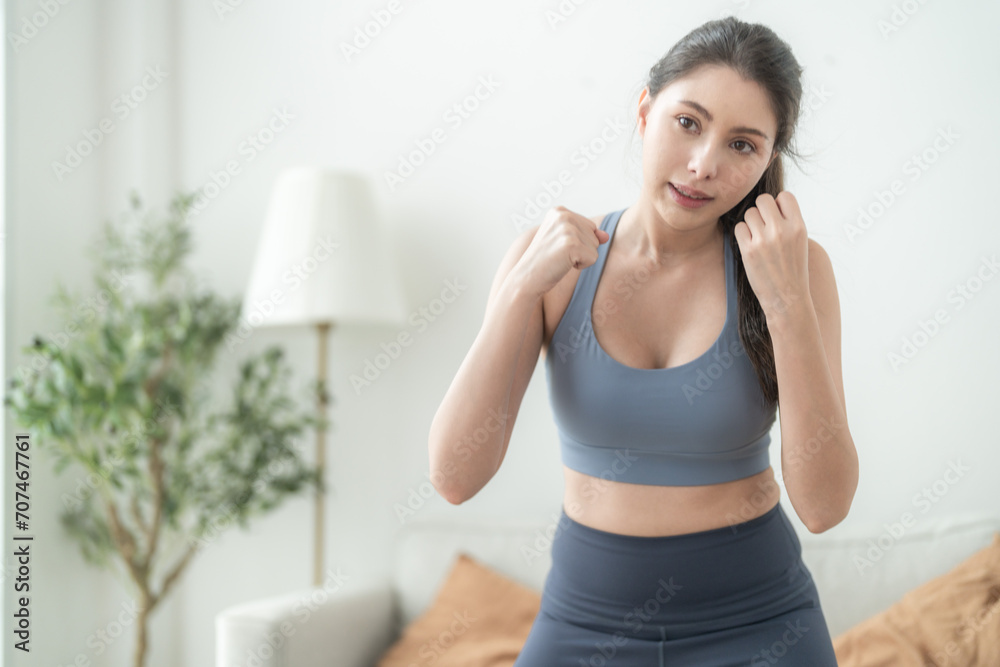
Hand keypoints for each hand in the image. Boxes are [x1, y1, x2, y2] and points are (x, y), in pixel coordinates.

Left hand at [732, 191, 810, 320]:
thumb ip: (789, 221)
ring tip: (759, 238)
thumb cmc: (793, 269)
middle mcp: (782, 230)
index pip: (785, 196)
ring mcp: (764, 240)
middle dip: (762, 210)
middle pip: (763, 200)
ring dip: (751, 223)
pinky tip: (750, 245)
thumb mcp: (800, 241)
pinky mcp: (748, 250)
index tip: (777, 217)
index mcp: (799, 226)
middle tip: (764, 225)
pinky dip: (742, 234)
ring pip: (749, 213)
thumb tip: (772, 203)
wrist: (787, 297)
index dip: (779, 204)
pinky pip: (739, 228)